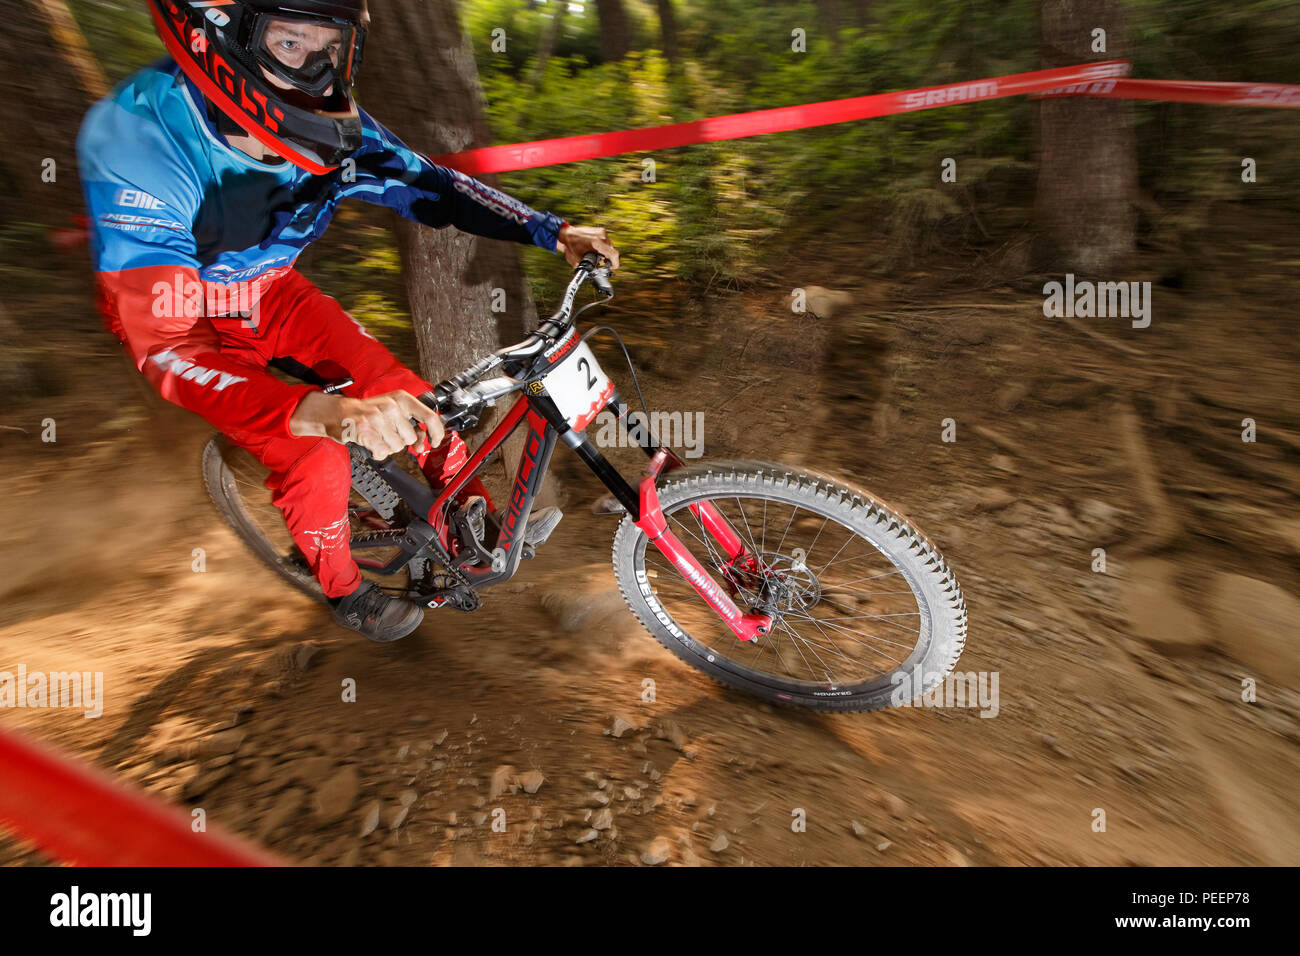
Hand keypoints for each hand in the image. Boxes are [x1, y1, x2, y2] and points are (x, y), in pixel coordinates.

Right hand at [289, 390, 444, 458]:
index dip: (437, 432)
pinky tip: (370, 443)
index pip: (429, 416)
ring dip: (387, 446)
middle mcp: (391, 406)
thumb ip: (411, 426)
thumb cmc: (367, 413)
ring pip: (397, 447)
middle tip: (385, 432)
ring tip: (375, 435)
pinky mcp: (366, 431)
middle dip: (399, 440)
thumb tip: (424, 445)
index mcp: (401, 398)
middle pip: (410, 438)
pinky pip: (383, 452)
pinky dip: (377, 452)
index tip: (435, 441)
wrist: (337, 413)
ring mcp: (378, 418)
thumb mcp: (392, 412)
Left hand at [556, 223, 619, 269]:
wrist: (568, 234)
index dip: (615, 262)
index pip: (613, 254)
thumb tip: (597, 270)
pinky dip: (603, 246)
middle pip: (611, 251)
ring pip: (609, 246)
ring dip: (605, 252)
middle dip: (607, 258)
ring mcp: (602, 232)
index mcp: (597, 243)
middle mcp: (602, 236)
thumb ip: (592, 265)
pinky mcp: (601, 230)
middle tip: (600, 262)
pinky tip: (595, 248)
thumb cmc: (572, 245)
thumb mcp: (581, 258)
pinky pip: (606, 241)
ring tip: (595, 254)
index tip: (613, 267)